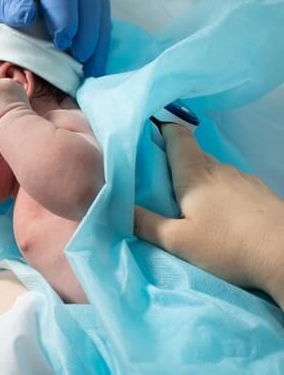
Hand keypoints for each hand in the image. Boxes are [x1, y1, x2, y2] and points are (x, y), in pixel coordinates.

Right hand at [134, 124, 283, 302]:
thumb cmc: (228, 245)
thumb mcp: (177, 241)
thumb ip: (145, 223)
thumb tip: (115, 207)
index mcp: (195, 173)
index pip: (177, 136)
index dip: (161, 129)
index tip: (145, 134)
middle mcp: (220, 168)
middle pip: (193, 155)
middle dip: (173, 163)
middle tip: (154, 181)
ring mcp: (244, 179)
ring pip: (212, 171)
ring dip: (196, 180)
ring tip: (185, 204)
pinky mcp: (260, 193)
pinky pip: (230, 185)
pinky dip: (217, 192)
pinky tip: (217, 215)